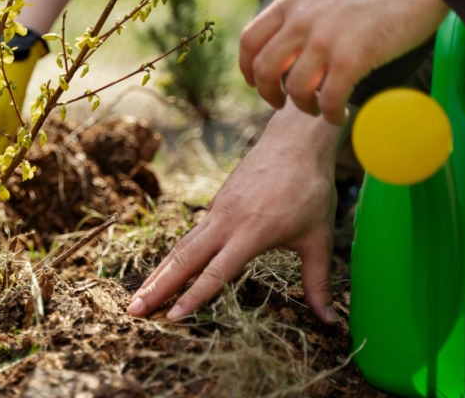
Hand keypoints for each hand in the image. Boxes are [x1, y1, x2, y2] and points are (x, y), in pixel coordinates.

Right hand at [128, 105, 340, 323]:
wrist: (295, 142)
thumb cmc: (310, 190)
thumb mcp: (319, 240)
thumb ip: (318, 283)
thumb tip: (331, 322)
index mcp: (250, 233)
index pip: (216, 272)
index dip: (194, 297)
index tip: (172, 317)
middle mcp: (225, 222)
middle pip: (183, 260)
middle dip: (157, 288)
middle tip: (133, 311)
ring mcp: (217, 211)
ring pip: (180, 247)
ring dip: (158, 273)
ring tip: (137, 297)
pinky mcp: (216, 204)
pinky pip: (190, 235)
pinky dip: (173, 257)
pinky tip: (163, 272)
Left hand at [242, 0, 447, 124]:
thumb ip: (304, 8)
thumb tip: (292, 31)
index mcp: (291, 2)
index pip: (249, 40)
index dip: (246, 67)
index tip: (255, 82)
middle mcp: (300, 21)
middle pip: (264, 69)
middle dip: (268, 93)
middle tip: (281, 103)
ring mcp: (324, 40)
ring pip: (295, 88)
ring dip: (304, 105)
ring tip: (319, 108)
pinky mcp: (351, 58)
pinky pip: (329, 98)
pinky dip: (330, 113)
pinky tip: (339, 115)